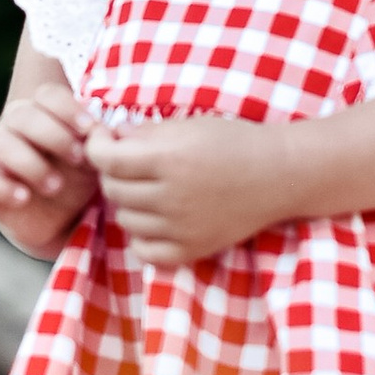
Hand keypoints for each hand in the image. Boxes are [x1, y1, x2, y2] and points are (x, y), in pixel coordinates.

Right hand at [0, 79, 95, 259]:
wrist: (61, 222)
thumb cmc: (77, 180)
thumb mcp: (94, 160)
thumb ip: (100, 142)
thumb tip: (107, 131)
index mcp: (42, 113)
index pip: (47, 95)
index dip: (67, 108)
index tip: (90, 129)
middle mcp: (13, 126)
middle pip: (22, 114)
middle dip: (54, 135)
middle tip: (79, 159)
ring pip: (0, 143)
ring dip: (30, 163)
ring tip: (56, 186)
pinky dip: (2, 187)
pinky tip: (24, 198)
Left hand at [86, 113, 293, 270]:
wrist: (278, 175)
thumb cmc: (233, 143)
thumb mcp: (187, 125)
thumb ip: (143, 133)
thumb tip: (108, 139)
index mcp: (168, 158)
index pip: (106, 159)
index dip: (96, 146)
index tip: (104, 140)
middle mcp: (171, 195)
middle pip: (112, 190)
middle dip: (113, 173)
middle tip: (130, 163)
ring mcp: (181, 227)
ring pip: (124, 219)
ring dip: (128, 203)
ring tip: (148, 189)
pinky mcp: (191, 249)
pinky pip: (143, 249)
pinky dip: (142, 235)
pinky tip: (156, 218)